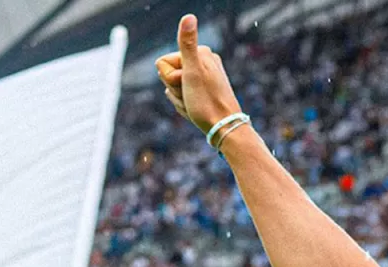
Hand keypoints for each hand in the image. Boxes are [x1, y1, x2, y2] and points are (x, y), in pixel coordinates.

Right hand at [155, 14, 242, 135]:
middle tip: (191, 97)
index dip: (170, 78)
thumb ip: (187, 44)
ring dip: (179, 100)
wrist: (224, 128)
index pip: (163, 63)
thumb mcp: (192, 72)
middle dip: (175, 90)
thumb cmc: (207, 102)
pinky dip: (185, 106)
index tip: (187, 86)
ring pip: (173, 89)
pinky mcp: (202, 91)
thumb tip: (189, 17)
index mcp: (201, 53)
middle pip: (168, 75)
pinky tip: (196, 110)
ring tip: (195, 105)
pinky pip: (182, 97)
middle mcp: (203, 62)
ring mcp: (203, 77)